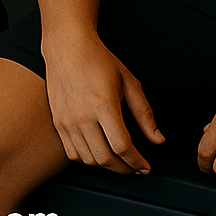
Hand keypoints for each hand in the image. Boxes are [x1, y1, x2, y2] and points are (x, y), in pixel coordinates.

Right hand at [43, 31, 163, 174]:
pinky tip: (99, 153)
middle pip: (105, 159)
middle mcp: (82, 116)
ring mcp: (67, 121)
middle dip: (124, 168)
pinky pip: (73, 153)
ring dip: (107, 166)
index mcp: (103, 104)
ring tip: (119, 161)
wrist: (67, 47)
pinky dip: (88, 160)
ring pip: (88, 160)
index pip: (122, 146)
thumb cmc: (99, 60)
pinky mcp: (57, 122)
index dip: (137, 162)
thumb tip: (158, 139)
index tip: (145, 166)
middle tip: (135, 167)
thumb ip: (144, 113)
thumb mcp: (128, 82)